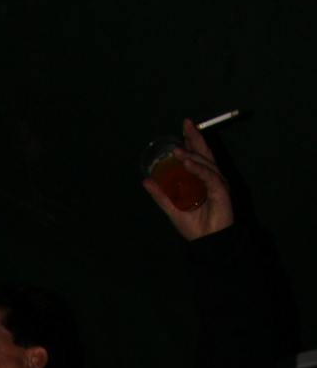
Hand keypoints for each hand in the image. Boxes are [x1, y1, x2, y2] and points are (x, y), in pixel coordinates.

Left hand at [142, 118, 232, 239]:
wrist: (206, 243)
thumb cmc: (193, 227)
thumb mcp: (172, 208)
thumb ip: (161, 194)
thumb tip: (146, 180)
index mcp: (202, 179)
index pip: (198, 155)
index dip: (191, 141)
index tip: (184, 127)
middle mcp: (212, 178)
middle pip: (204, 153)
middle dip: (195, 137)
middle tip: (186, 124)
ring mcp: (218, 183)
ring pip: (205, 163)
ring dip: (191, 155)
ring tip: (178, 151)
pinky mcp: (221, 191)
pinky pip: (210, 176)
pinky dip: (199, 169)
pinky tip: (188, 163)